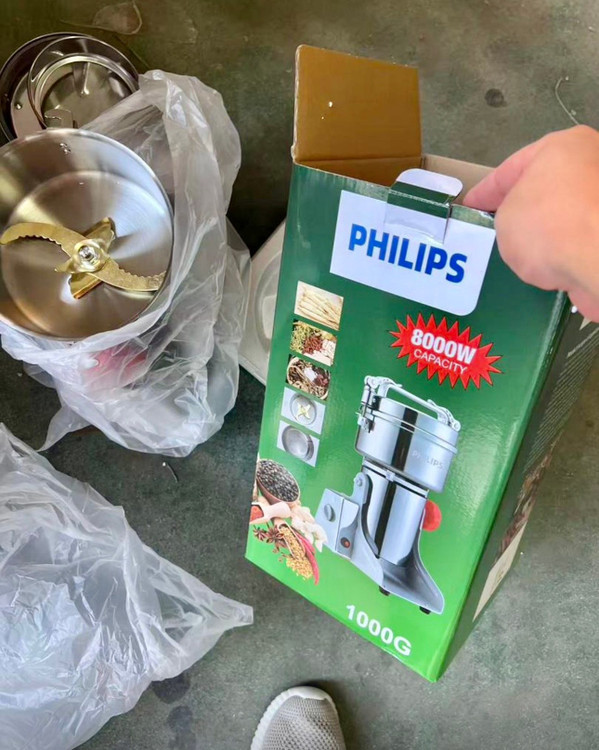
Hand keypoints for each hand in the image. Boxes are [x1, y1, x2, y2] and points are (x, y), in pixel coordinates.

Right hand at [464, 125, 598, 320]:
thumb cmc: (548, 226)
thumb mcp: (504, 218)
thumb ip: (508, 216)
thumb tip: (524, 228)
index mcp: (564, 146)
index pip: (512, 168)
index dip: (485, 191)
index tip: (470, 207)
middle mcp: (593, 164)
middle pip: (545, 189)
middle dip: (520, 209)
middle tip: (494, 228)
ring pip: (564, 216)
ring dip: (544, 233)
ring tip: (519, 254)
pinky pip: (580, 241)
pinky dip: (563, 253)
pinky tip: (545, 269)